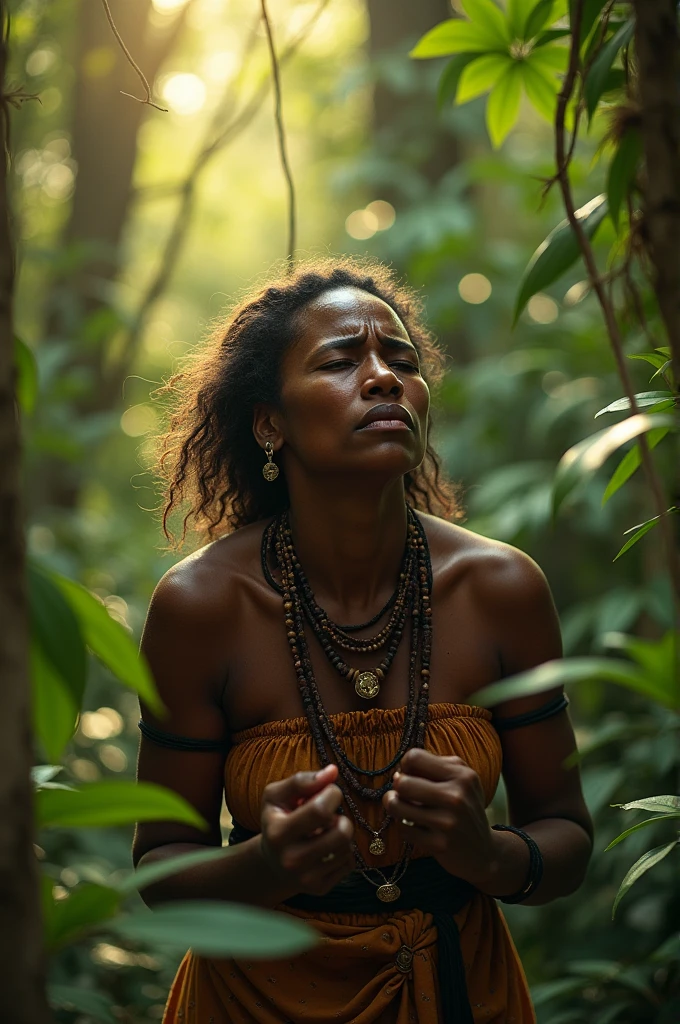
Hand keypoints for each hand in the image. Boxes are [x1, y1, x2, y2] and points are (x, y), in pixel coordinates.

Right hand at [260, 764, 354, 895]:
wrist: (272, 861)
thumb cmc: (278, 819)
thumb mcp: (277, 795)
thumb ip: (302, 781)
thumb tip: (332, 772)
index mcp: (277, 834)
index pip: (320, 810)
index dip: (332, 794)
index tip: (328, 792)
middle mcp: (291, 860)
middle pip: (340, 833)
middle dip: (342, 817)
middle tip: (332, 815)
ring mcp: (306, 879)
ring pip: (347, 848)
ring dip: (343, 833)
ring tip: (328, 830)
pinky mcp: (320, 889)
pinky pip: (349, 863)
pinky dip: (344, 851)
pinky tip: (328, 847)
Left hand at [382, 749, 498, 888]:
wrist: (484, 852)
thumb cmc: (465, 809)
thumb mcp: (462, 781)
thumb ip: (436, 766)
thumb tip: (400, 771)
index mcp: (463, 775)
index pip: (414, 757)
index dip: (406, 766)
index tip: (411, 775)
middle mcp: (456, 797)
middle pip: (402, 782)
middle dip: (397, 787)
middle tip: (404, 793)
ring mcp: (448, 822)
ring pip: (397, 806)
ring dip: (395, 806)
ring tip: (403, 808)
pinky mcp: (439, 844)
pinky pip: (403, 829)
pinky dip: (404, 827)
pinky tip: (414, 826)